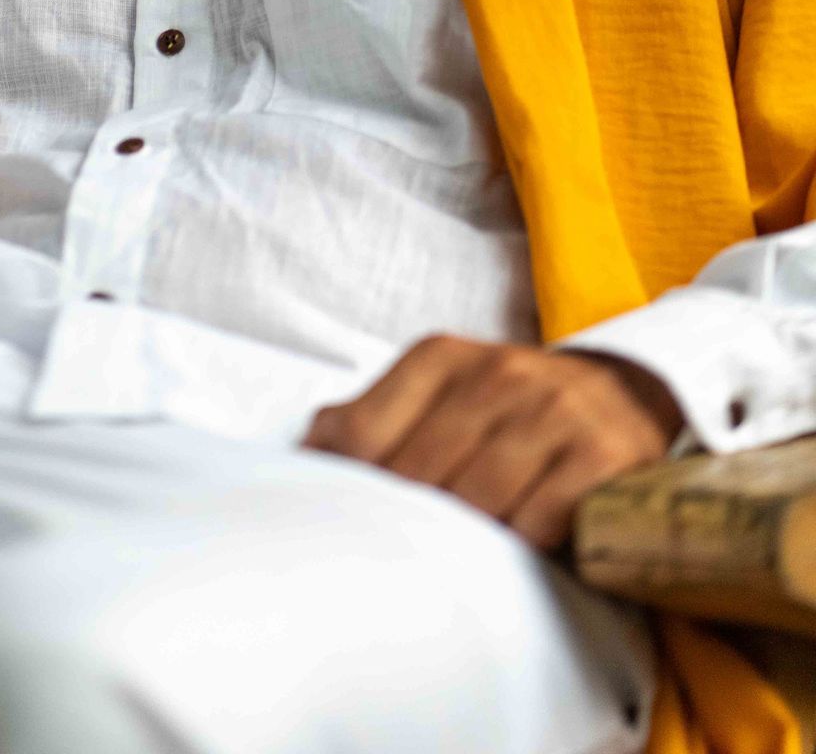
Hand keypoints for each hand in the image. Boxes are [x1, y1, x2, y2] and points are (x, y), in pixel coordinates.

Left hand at [302, 335, 682, 552]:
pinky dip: (523, 545)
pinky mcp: (602, 453)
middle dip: (407, 526)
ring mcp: (552, 409)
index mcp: (439, 358)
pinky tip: (519, 551)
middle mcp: (495, 373)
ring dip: (466, 543)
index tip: (350, 528)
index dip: (351, 492)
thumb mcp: (437, 393)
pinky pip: (541, 519)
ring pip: (478, 500)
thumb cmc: (508, 410)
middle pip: (417, 475)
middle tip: (402, 563)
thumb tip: (302, 456)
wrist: (623, 393)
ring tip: (457, 567)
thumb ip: (370, 418)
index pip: (362, 436)